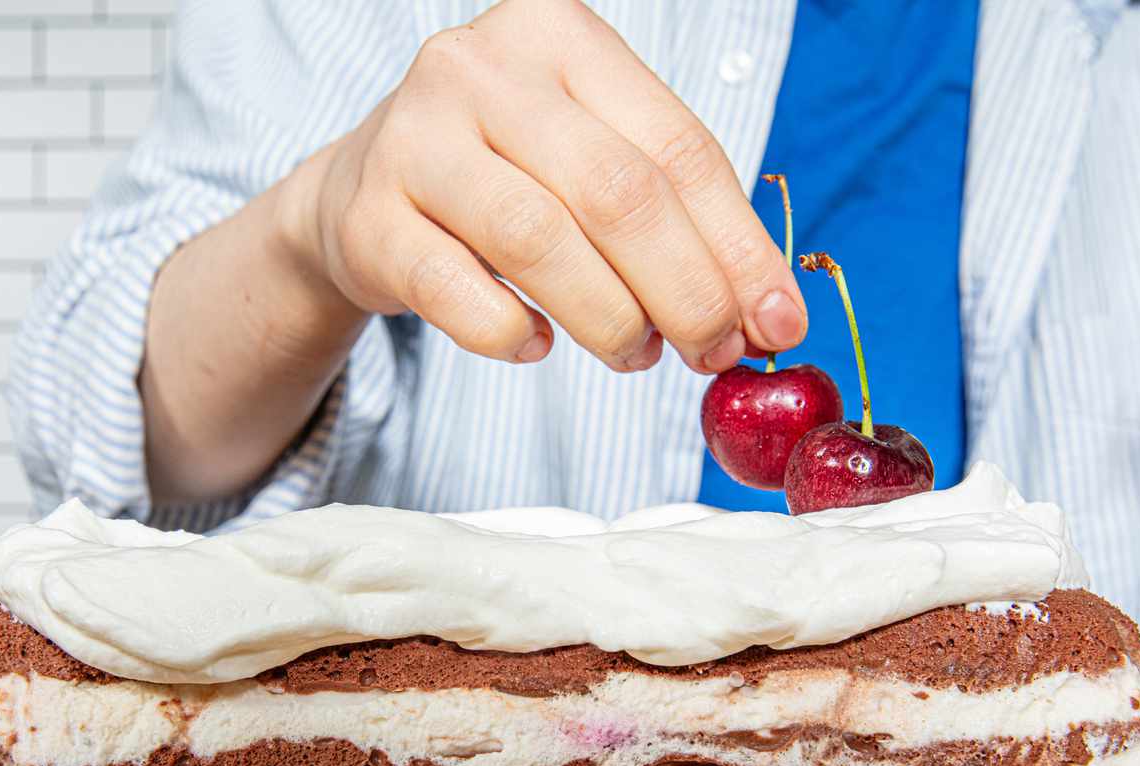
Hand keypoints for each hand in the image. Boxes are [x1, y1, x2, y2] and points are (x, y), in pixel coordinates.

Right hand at [280, 0, 805, 373]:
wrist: (362, 192)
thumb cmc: (506, 176)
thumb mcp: (593, 162)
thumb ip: (680, 220)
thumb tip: (770, 317)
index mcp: (558, 35)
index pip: (677, 147)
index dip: (738, 246)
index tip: (776, 323)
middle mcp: (479, 69)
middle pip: (617, 193)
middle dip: (685, 291)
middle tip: (711, 351)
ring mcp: (413, 139)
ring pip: (538, 241)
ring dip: (609, 320)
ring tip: (634, 356)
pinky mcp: (368, 219)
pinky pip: (457, 294)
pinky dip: (511, 334)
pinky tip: (536, 344)